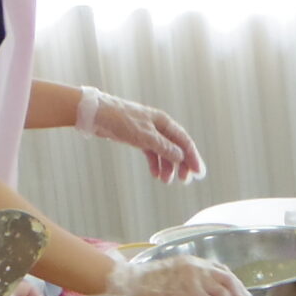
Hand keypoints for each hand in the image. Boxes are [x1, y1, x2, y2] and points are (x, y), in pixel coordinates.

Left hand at [75, 86, 204, 182]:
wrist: (96, 114)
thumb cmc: (121, 120)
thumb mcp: (145, 136)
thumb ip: (164, 147)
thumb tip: (181, 157)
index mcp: (165, 122)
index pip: (184, 142)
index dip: (193, 158)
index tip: (198, 173)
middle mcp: (159, 127)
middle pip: (176, 148)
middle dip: (182, 165)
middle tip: (184, 180)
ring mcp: (148, 133)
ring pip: (164, 152)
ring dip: (167, 167)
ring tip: (166, 181)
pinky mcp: (137, 137)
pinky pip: (151, 153)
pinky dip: (155, 164)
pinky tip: (155, 174)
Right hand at [107, 252, 252, 295]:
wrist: (131, 285)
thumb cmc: (147, 284)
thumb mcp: (173, 274)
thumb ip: (191, 280)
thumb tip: (206, 294)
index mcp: (193, 261)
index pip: (222, 270)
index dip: (235, 284)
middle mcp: (197, 267)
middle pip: (228, 280)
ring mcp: (195, 279)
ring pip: (224, 294)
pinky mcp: (191, 294)